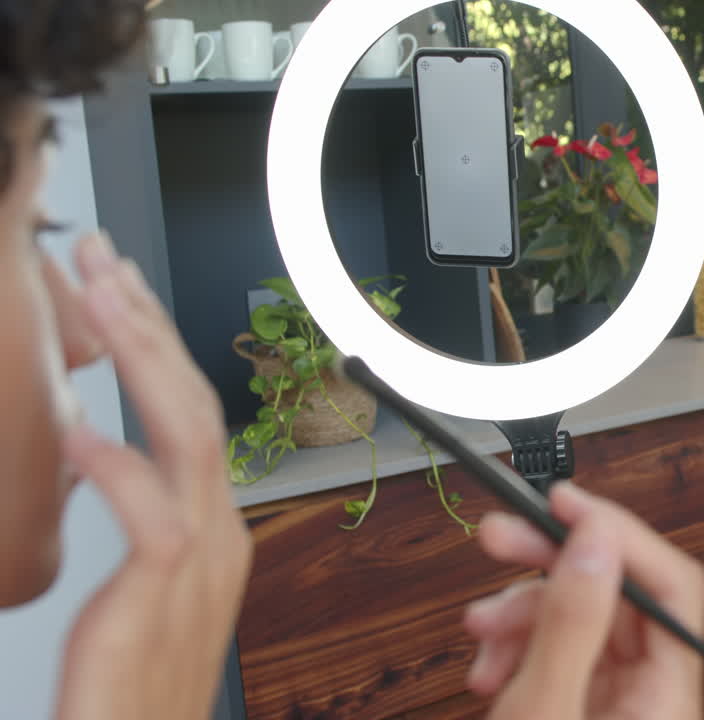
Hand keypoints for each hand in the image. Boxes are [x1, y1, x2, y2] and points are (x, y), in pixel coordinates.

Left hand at [53, 232, 251, 719]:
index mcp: (212, 525)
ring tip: (99, 300)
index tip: (118, 291)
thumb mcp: (140, 584)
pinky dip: (115, 463)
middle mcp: (218, 530)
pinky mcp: (167, 588)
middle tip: (104, 260)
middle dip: (146, 324)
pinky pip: (150, 511)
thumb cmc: (130, 681)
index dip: (155, 344)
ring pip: (186, 436)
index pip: (193, 413)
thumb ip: (135, 513)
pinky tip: (78, 428)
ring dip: (140, 360)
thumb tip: (97, 448)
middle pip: (195, 405)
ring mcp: (201, 557)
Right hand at [464, 482, 703, 719]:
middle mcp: (651, 692)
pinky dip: (518, 644)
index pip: (671, 584)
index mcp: (666, 696)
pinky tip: (490, 665)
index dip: (618, 533)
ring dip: (523, 609)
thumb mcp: (543, 709)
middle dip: (552, 561)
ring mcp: (617, 697)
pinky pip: (559, 647)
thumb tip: (594, 544)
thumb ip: (571, 627)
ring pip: (580, 614)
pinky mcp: (583, 702)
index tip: (563, 505)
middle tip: (502, 536)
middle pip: (619, 592)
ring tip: (482, 626)